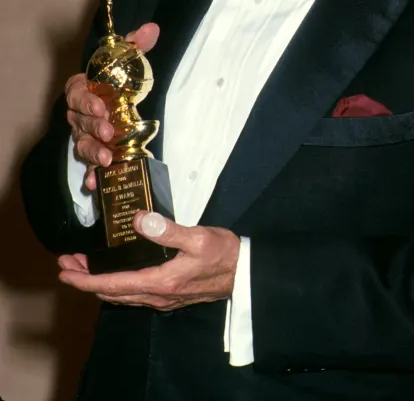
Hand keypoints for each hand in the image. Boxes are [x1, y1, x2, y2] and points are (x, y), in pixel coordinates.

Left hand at [57, 212, 240, 309]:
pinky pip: (134, 295)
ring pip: (122, 296)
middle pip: (112, 293)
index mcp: (160, 281)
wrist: (244, 274)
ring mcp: (163, 298)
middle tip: (66, 265)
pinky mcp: (169, 295)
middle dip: (86, 281)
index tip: (65, 272)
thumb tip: (138, 219)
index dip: (85, 280)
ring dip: (99, 284)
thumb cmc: (223, 253)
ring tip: (83, 268)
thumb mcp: (197, 237)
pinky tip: (115, 275)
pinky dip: (116, 286)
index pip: (113, 285)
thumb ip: (168, 230)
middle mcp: (157, 295)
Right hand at [65, 22, 159, 190]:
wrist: (116, 97)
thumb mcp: (126, 58)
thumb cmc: (116, 77)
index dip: (86, 100)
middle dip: (94, 127)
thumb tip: (153, 29)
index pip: (76, 92)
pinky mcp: (94, 151)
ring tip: (107, 160)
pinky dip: (91, 174)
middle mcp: (78, 113)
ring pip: (83, 144)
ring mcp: (84, 134)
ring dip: (93, 152)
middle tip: (110, 132)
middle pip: (80, 121)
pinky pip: (89, 164)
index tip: (101, 106)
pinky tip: (95, 183)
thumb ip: (136, 44)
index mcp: (82, 87)